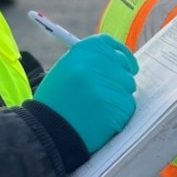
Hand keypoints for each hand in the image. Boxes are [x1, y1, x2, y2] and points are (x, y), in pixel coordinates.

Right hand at [34, 35, 138, 153]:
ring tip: (97, 108)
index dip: (121, 54)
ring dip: (118, 97)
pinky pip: (128, 105)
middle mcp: (97, 64)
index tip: (126, 64)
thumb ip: (89, 62)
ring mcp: (110, 85)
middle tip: (109, 92)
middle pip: (123, 65)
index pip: (109, 44)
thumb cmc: (55, 103)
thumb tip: (114, 62)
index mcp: (82, 51)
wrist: (48, 132)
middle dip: (120, 78)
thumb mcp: (65, 71)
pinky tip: (101, 119)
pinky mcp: (120, 105)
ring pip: (127, 87)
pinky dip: (118, 113)